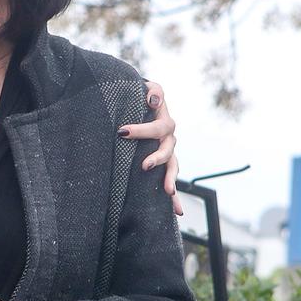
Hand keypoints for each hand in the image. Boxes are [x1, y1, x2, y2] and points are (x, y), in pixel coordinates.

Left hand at [122, 80, 181, 215]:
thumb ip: (152, 91)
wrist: (139, 104)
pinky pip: (170, 182)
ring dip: (170, 179)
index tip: (122, 132)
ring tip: (168, 191)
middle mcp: (168, 139)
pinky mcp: (163, 166)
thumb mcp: (145, 88)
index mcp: (164, 121)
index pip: (158, 127)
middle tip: (144, 165)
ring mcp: (167, 153)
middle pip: (168, 149)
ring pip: (173, 167)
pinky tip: (178, 212)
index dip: (142, 130)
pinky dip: (176, 198)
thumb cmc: (139, 96)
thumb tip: (153, 100)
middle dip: (158, 158)